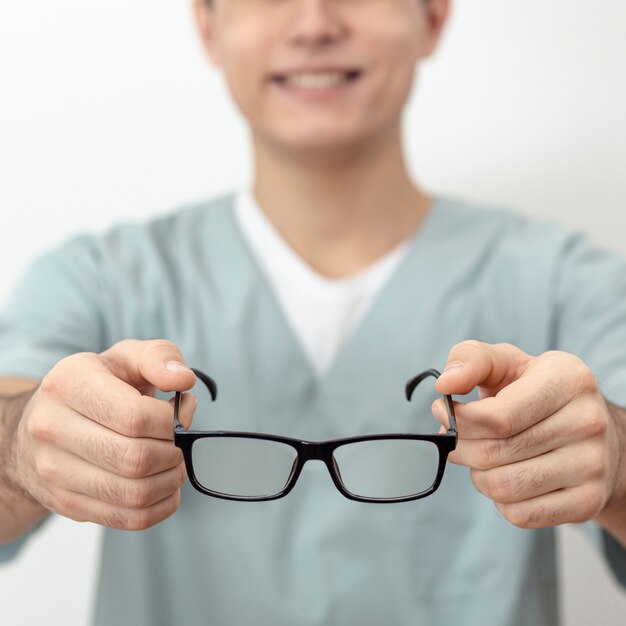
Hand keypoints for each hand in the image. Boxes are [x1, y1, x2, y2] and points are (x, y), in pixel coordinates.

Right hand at [8, 339, 196, 530]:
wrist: (43, 422)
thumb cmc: (97, 386)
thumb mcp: (126, 357)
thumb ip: (160, 358)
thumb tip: (184, 379)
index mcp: (69, 383)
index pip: (136, 417)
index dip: (171, 422)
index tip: (180, 415)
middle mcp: (52, 427)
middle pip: (135, 458)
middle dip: (173, 453)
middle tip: (179, 443)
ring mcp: (54, 470)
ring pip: (133, 493)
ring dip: (169, 481)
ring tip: (174, 463)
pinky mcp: (66, 502)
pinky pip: (127, 518)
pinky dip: (159, 507)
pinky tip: (164, 486)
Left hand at [431, 340, 623, 530]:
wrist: (587, 426)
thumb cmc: (533, 389)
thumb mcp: (506, 362)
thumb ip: (471, 359)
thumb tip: (445, 384)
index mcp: (568, 379)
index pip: (499, 417)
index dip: (460, 421)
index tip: (443, 412)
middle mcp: (587, 421)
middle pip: (495, 453)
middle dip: (461, 448)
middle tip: (456, 440)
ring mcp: (592, 464)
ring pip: (504, 487)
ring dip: (478, 476)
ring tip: (481, 458)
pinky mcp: (588, 501)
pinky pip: (520, 515)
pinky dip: (500, 501)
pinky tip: (505, 476)